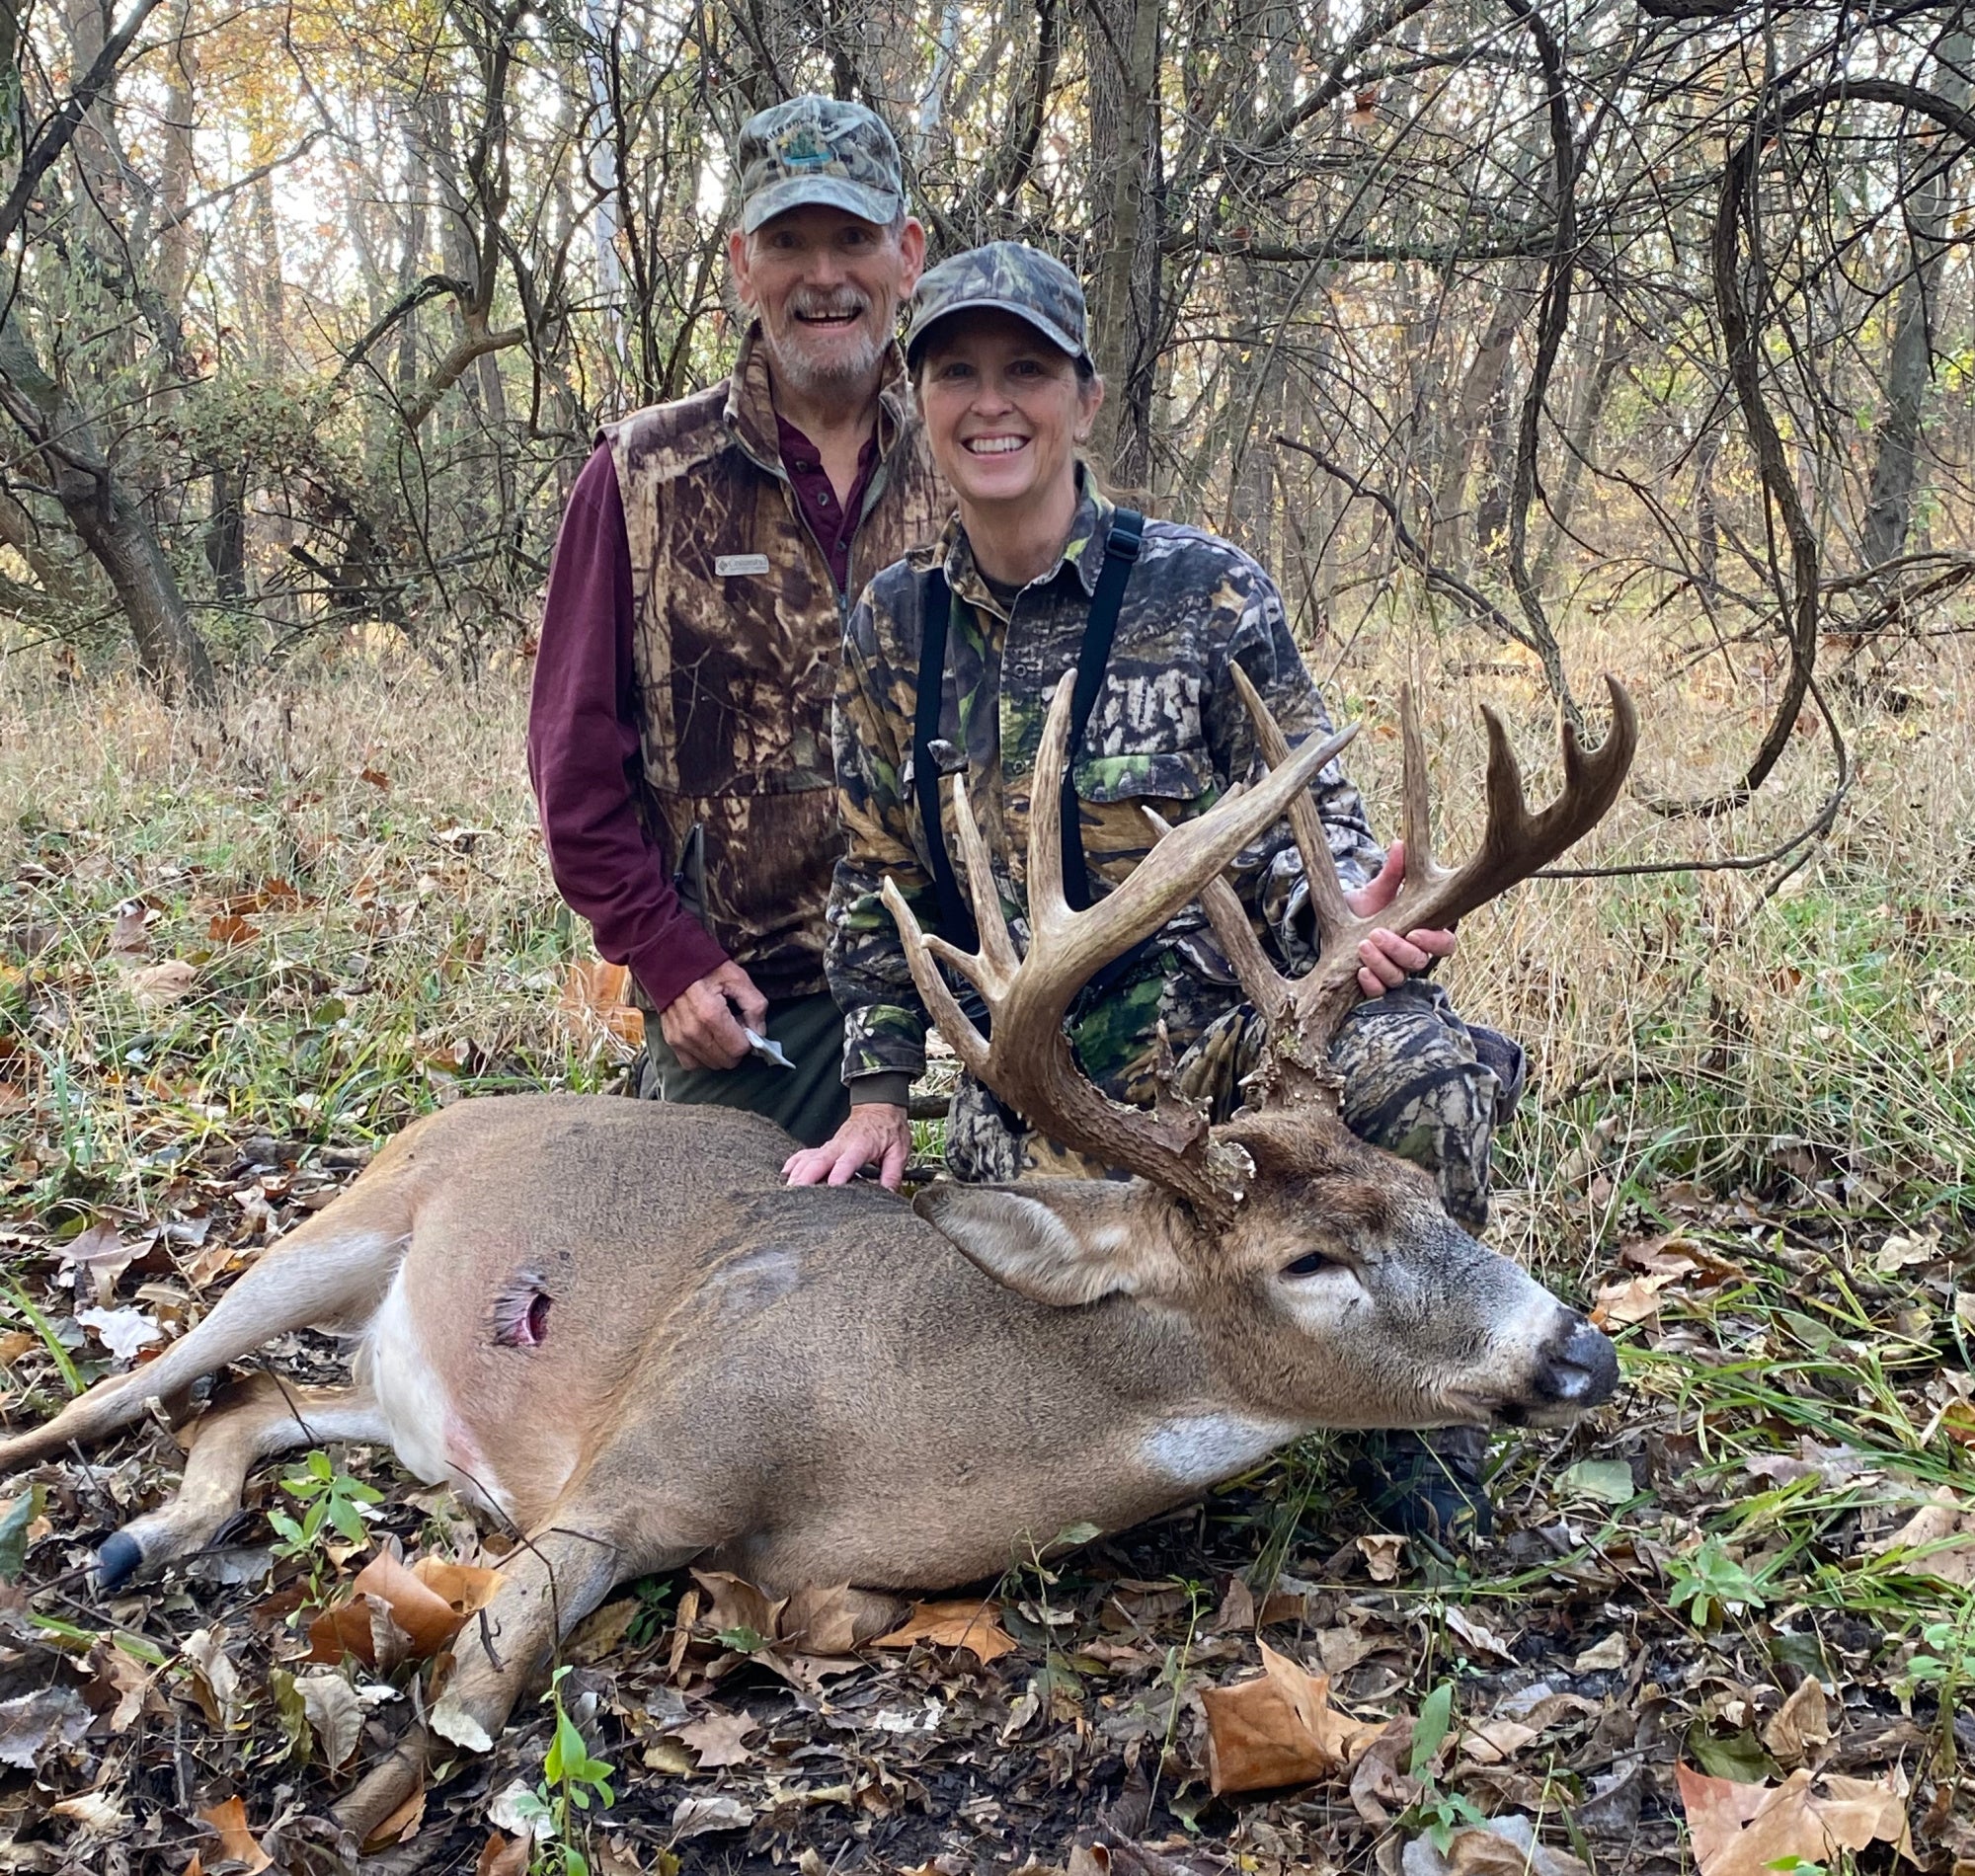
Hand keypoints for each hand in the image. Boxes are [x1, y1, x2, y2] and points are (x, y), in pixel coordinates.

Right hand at [658, 961, 768, 1069]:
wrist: (670, 961)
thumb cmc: (706, 967)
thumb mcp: (738, 978)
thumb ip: (755, 1006)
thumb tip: (759, 1033)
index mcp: (711, 1014)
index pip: (740, 1049)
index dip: (747, 1038)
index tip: (743, 1023)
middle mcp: (693, 1031)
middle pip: (727, 1061)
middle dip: (735, 1047)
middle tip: (732, 1026)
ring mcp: (680, 1038)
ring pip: (712, 1064)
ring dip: (720, 1051)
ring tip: (718, 1028)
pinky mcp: (671, 1041)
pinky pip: (692, 1064)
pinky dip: (703, 1056)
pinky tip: (706, 1039)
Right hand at [784, 1104, 911, 1189]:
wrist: (879, 1105)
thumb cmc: (888, 1128)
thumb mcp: (899, 1150)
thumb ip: (892, 1173)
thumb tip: (888, 1194)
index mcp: (862, 1145)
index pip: (848, 1161)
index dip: (839, 1173)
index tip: (831, 1186)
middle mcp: (842, 1144)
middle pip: (821, 1160)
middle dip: (808, 1175)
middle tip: (797, 1191)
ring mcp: (832, 1145)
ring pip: (810, 1157)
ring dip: (798, 1171)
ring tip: (789, 1188)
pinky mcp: (826, 1146)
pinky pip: (807, 1153)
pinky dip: (795, 1161)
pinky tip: (786, 1172)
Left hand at [1340, 839, 1456, 997]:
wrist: (1341, 922)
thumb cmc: (1371, 905)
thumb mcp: (1381, 888)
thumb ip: (1394, 871)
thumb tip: (1399, 844)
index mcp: (1425, 931)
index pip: (1444, 943)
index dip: (1434, 941)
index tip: (1414, 932)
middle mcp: (1414, 954)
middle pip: (1420, 962)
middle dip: (1399, 950)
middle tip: (1378, 934)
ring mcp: (1395, 971)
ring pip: (1398, 977)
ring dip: (1382, 963)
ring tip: (1363, 944)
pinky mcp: (1375, 983)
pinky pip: (1379, 992)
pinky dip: (1372, 984)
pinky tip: (1361, 971)